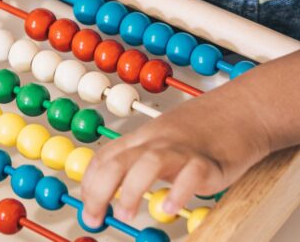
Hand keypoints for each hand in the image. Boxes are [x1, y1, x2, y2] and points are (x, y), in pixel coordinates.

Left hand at [80, 88, 269, 226]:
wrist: (241, 109)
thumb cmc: (201, 130)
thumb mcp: (163, 141)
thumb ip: (142, 163)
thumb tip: (117, 193)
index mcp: (142, 138)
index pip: (104, 158)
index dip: (89, 184)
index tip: (87, 209)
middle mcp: (156, 141)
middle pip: (118, 160)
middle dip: (98, 191)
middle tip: (94, 218)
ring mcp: (181, 149)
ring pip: (148, 163)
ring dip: (131, 190)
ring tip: (124, 214)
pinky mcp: (209, 161)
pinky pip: (191, 174)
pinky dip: (178, 191)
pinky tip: (168, 208)